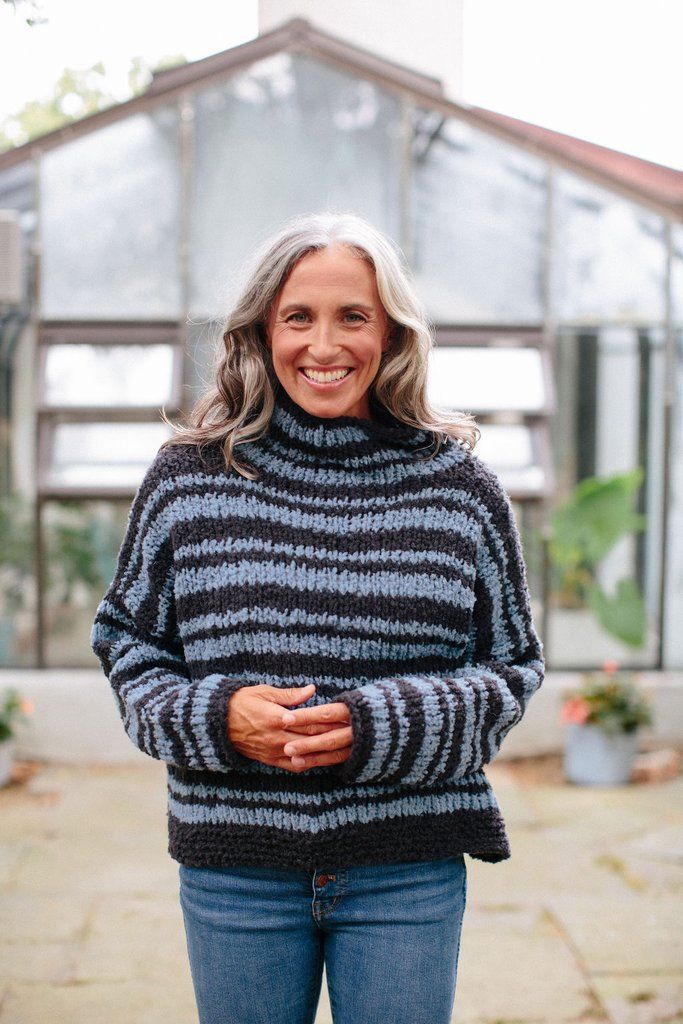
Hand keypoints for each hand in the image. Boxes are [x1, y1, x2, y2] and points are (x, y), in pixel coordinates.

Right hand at [227, 683, 352, 771]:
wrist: (217, 723)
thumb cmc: (241, 702)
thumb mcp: (265, 692)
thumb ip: (290, 695)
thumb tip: (312, 690)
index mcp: (277, 717)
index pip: (310, 721)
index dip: (330, 721)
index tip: (347, 719)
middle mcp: (276, 737)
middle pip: (311, 739)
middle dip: (332, 737)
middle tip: (352, 734)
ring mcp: (273, 751)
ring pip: (305, 755)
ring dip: (324, 752)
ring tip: (343, 749)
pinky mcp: (268, 760)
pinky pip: (292, 766)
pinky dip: (308, 764)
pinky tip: (320, 761)